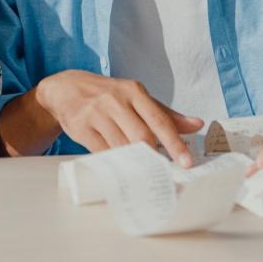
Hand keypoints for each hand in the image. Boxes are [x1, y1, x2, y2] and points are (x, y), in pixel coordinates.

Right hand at [38, 70, 203, 166]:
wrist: (66, 89)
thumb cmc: (107, 94)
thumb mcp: (135, 97)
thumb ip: (165, 113)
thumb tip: (196, 124)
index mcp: (134, 91)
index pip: (159, 120)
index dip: (175, 143)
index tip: (186, 162)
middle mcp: (115, 100)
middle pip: (142, 137)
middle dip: (155, 157)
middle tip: (165, 172)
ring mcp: (96, 114)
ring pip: (122, 146)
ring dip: (135, 162)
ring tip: (146, 171)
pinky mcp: (81, 128)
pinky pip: (103, 152)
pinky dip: (115, 162)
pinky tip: (123, 167)